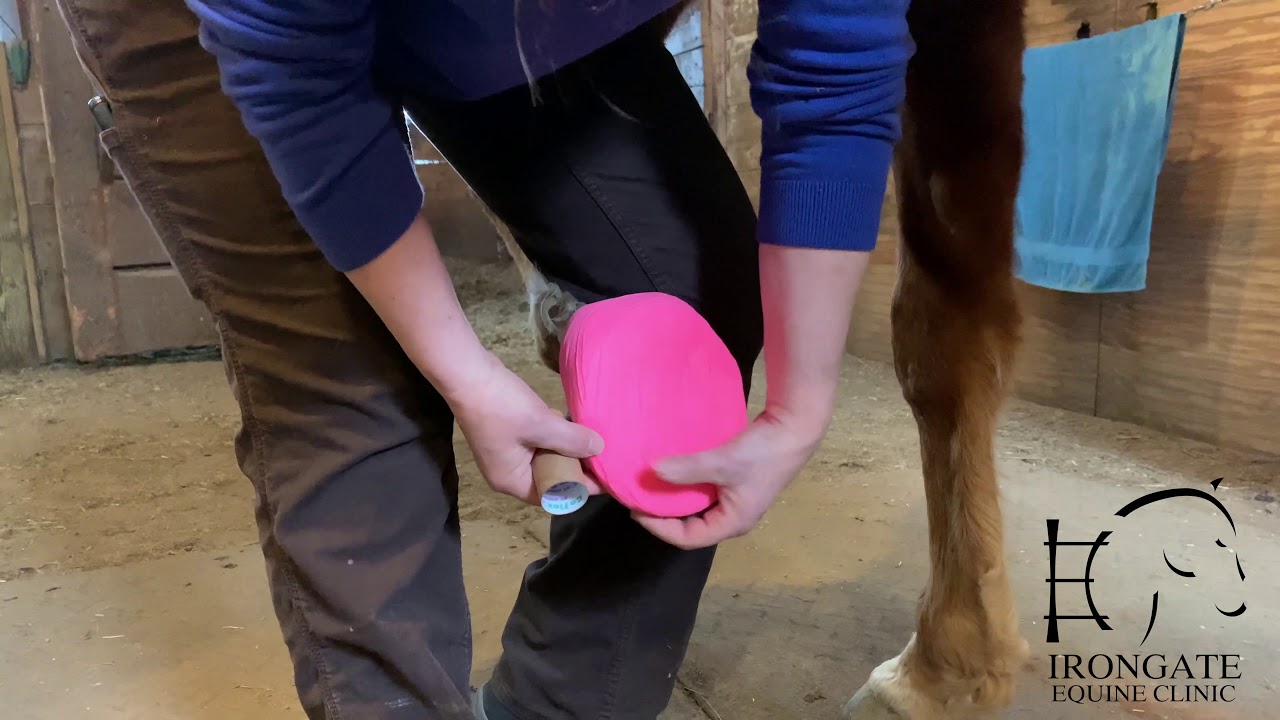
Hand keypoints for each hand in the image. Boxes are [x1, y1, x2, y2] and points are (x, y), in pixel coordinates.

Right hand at [448, 353, 603, 503]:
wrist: (467, 374)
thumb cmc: (501, 406)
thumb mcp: (541, 424)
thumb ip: (571, 440)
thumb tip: (600, 449)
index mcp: (511, 481)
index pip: (553, 495)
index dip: (580, 487)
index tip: (605, 476)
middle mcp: (507, 473)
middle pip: (549, 479)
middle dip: (574, 468)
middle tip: (602, 457)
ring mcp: (505, 454)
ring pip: (544, 460)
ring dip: (564, 450)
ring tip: (592, 442)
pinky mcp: (507, 435)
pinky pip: (536, 444)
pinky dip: (553, 438)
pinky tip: (570, 426)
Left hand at [633, 408, 825, 548]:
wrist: (794, 428)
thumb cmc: (761, 453)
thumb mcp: (721, 462)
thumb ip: (687, 469)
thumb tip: (652, 471)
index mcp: (732, 523)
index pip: (687, 539)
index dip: (659, 527)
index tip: (636, 509)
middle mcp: (733, 518)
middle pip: (691, 527)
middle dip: (664, 515)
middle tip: (640, 498)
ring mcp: (736, 501)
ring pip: (697, 509)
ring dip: (675, 500)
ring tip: (652, 486)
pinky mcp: (736, 484)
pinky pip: (704, 493)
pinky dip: (687, 485)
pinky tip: (673, 471)